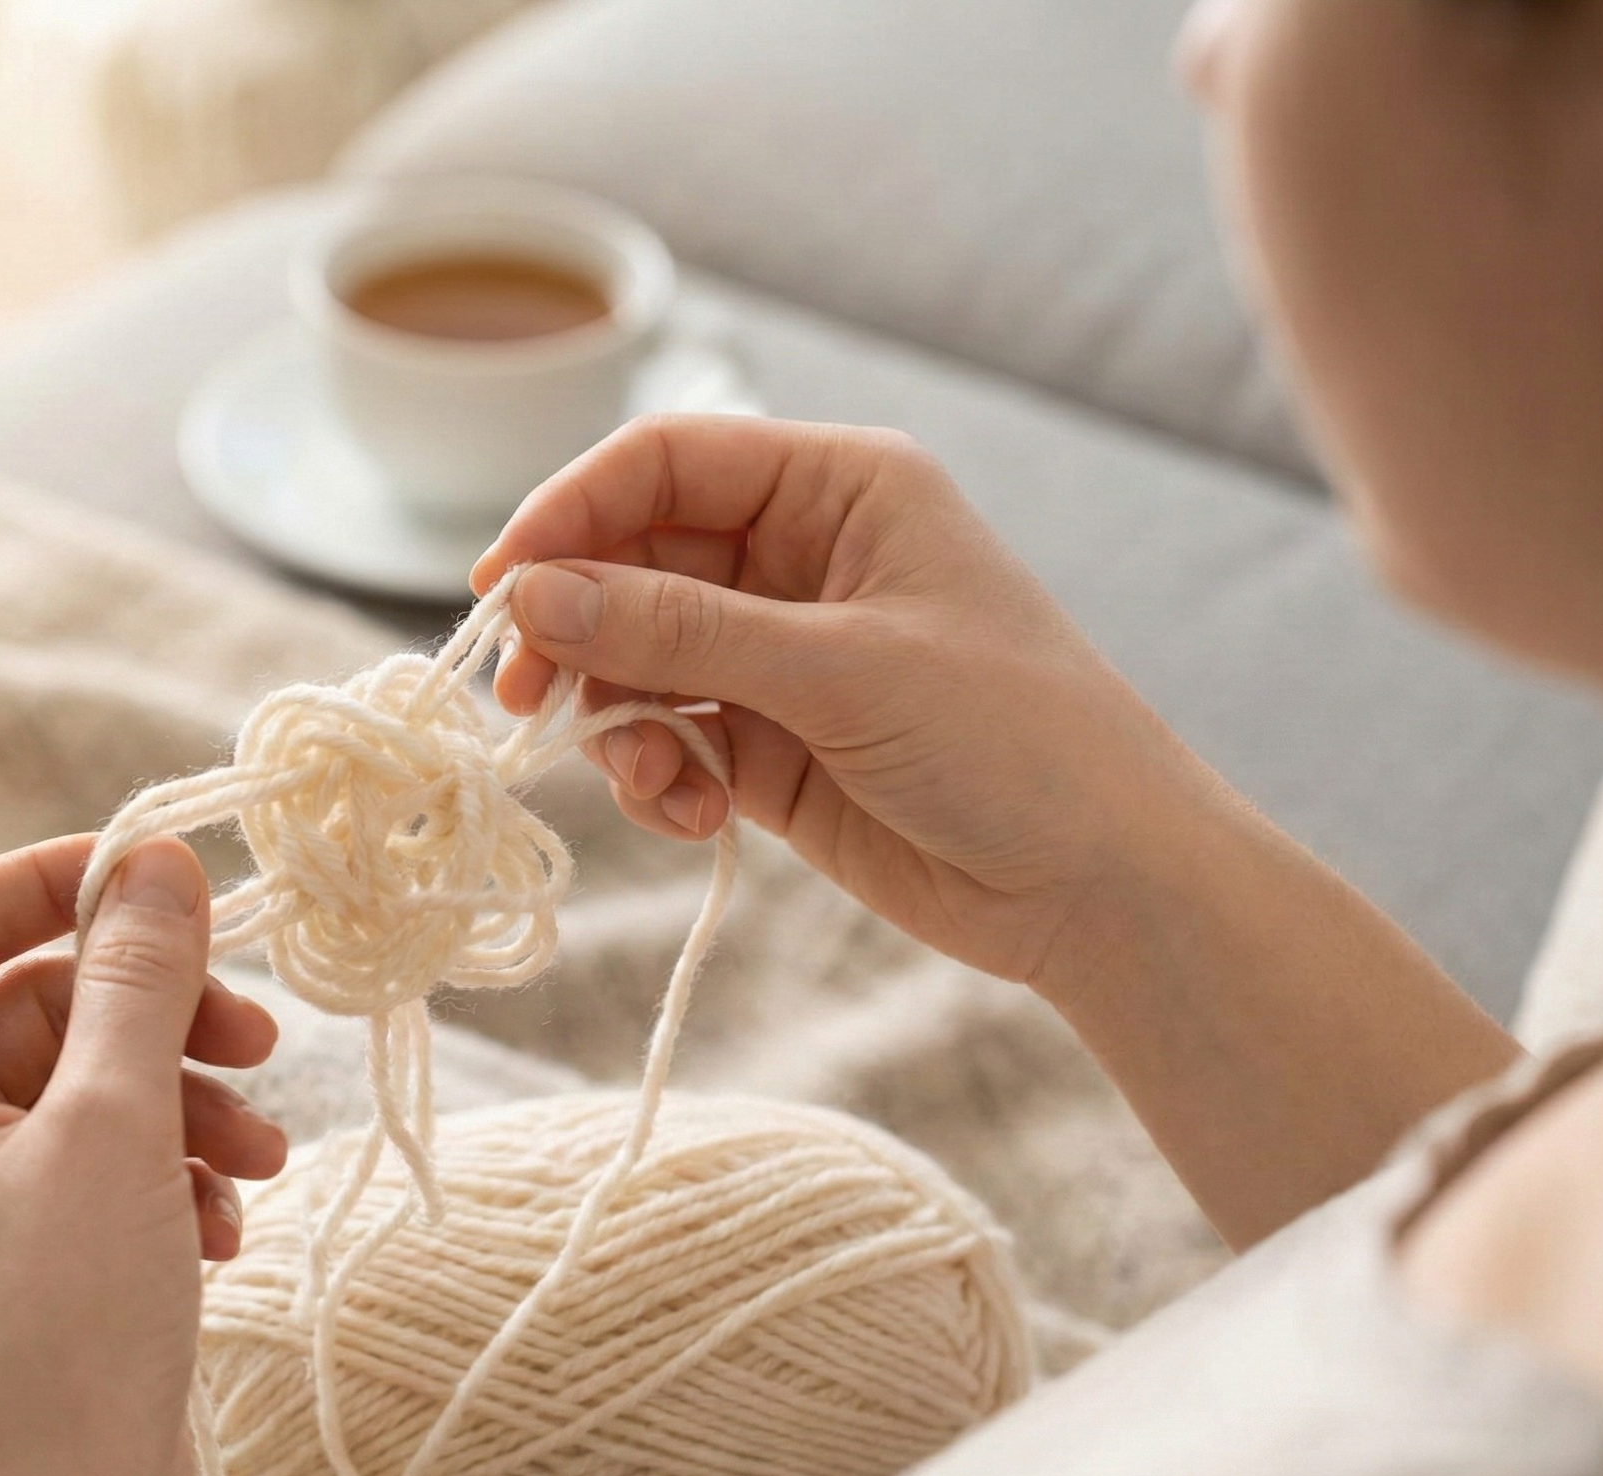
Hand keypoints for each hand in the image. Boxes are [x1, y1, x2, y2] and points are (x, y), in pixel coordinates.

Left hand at [0, 833, 284, 1475]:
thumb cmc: (62, 1337)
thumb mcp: (112, 1128)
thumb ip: (134, 980)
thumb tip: (152, 859)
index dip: (59, 883)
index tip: (172, 884)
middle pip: (33, 1006)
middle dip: (157, 1016)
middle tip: (262, 1035)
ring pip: (78, 1091)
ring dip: (182, 1101)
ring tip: (265, 1155)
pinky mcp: (8, 1265)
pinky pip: (89, 1170)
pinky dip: (166, 1175)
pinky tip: (227, 1226)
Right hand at [478, 413, 1204, 991]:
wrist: (1102, 886)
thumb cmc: (1013, 740)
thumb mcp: (839, 670)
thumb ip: (678, 631)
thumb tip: (532, 596)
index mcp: (838, 488)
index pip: (665, 462)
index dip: (570, 513)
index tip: (500, 589)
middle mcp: (801, 557)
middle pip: (634, 561)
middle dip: (579, 630)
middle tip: (527, 698)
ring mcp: (781, 655)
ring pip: (637, 658)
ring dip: (617, 718)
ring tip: (651, 780)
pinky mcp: (771, 745)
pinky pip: (668, 736)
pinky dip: (657, 775)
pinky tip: (693, 816)